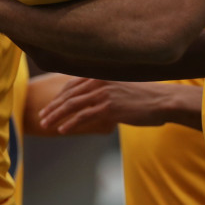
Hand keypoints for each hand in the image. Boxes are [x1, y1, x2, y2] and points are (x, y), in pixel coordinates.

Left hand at [37, 78, 201, 133]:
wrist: (162, 101)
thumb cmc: (144, 97)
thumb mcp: (120, 88)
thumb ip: (104, 91)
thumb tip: (92, 103)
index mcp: (100, 75)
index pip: (72, 85)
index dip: (58, 96)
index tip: (49, 106)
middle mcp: (99, 81)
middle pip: (68, 94)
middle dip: (53, 106)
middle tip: (41, 116)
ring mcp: (103, 93)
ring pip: (72, 105)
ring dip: (56, 115)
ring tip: (45, 124)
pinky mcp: (109, 107)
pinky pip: (84, 116)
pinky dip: (70, 123)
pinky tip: (62, 129)